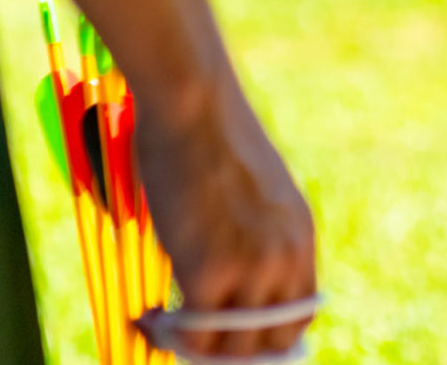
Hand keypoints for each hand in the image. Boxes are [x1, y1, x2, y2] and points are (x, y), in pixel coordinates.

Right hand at [136, 80, 317, 360]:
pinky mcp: (212, 268)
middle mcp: (286, 255)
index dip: (265, 337)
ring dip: (195, 348)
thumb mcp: (248, 190)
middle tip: (192, 344)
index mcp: (300, 235)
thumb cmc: (207, 137)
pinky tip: (147, 316)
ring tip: (162, 328)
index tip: (231, 338)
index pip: (299, 313)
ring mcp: (253, 265)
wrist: (194, 107)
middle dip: (233, 354)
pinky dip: (167, 335)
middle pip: (273, 341)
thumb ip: (251, 231)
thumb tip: (223, 264)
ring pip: (234, 346)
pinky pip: (195, 331)